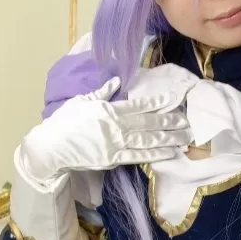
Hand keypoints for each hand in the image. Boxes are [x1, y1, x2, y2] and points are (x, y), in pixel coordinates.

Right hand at [18, 79, 192, 184]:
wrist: (52, 146)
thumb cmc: (65, 122)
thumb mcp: (83, 101)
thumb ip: (102, 92)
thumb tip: (116, 80)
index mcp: (109, 109)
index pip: (139, 105)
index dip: (158, 104)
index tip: (174, 101)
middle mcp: (116, 125)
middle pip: (149, 123)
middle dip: (171, 123)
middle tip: (189, 122)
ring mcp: (116, 143)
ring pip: (148, 140)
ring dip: (169, 139)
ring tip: (186, 138)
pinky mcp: (113, 159)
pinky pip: (139, 156)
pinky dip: (156, 154)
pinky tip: (170, 153)